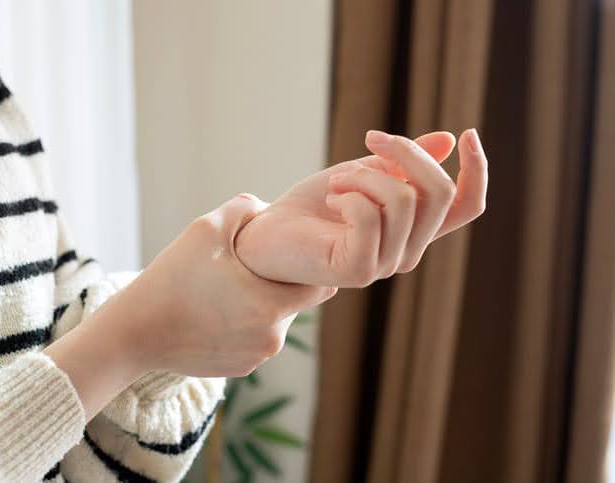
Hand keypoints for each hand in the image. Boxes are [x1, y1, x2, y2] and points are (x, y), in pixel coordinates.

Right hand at [113, 194, 336, 377]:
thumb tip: (267, 206)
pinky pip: (255, 340)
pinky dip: (244, 326)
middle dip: (281, 285)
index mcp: (271, 305)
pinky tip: (217, 311)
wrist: (135, 333)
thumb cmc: (172, 278)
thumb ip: (245, 208)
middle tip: (250, 268)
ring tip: (229, 289)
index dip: (309, 268)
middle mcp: (271, 338)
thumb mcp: (205, 229)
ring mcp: (255, 357)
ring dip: (262, 305)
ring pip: (275, 323)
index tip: (290, 255)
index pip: (321, 287)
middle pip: (296, 304)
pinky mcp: (239, 369)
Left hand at [234, 129, 487, 286]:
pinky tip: (331, 199)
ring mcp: (384, 265)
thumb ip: (402, 163)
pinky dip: (349, 194)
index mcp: (412, 228)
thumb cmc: (313, 206)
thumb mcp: (363, 173)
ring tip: (336, 181)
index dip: (478, 171)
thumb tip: (445, 140)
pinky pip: (370, 216)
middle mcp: (406, 251)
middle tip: (370, 140)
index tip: (466, 134)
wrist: (266, 233)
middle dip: (406, 152)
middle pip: (439, 193)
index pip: (466, 207)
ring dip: (364, 174)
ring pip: (403, 199)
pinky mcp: (358, 270)